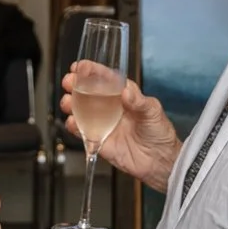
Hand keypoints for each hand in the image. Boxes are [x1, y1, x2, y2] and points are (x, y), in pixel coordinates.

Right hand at [59, 64, 182, 191]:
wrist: (159, 162)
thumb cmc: (159, 132)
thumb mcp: (152, 112)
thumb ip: (139, 101)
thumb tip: (126, 90)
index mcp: (123, 95)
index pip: (105, 79)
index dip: (92, 71)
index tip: (81, 66)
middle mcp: (110, 107)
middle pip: (88, 92)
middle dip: (76, 85)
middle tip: (69, 81)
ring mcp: (103, 124)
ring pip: (81, 111)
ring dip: (71, 104)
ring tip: (67, 102)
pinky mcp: (98, 141)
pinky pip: (82, 132)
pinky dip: (74, 127)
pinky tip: (72, 123)